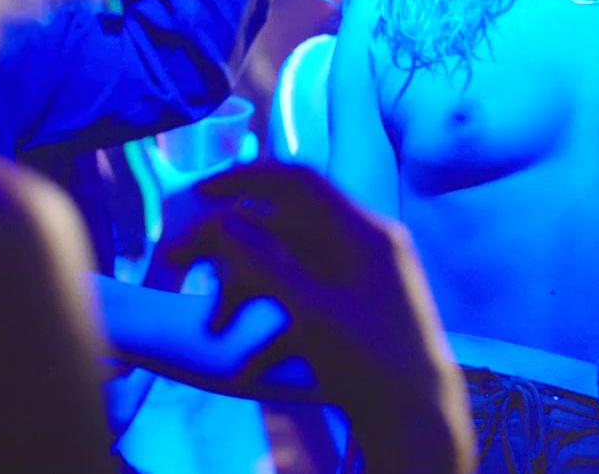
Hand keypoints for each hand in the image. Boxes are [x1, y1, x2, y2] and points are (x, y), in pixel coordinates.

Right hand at [157, 165, 467, 414]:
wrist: (417, 420)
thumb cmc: (369, 360)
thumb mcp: (308, 310)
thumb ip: (262, 260)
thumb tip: (220, 220)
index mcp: (363, 230)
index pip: (297, 180)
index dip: (244, 178)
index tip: (197, 194)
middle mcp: (366, 244)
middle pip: (285, 226)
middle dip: (231, 247)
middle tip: (180, 262)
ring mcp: (363, 278)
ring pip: (291, 267)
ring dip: (247, 292)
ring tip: (215, 328)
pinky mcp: (356, 312)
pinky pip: (307, 303)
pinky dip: (275, 328)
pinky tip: (250, 366)